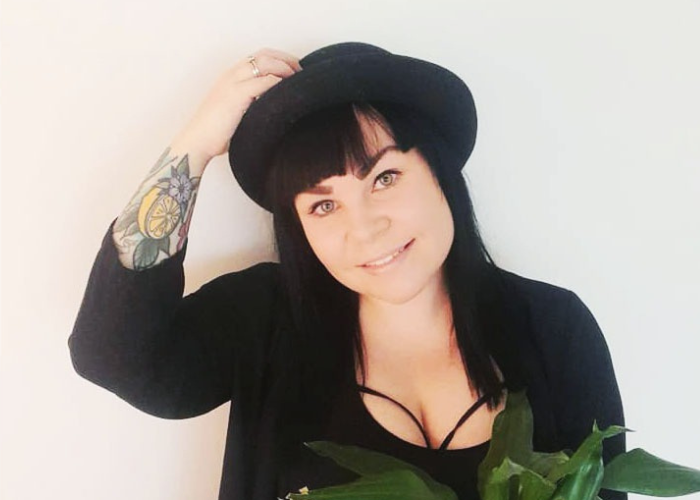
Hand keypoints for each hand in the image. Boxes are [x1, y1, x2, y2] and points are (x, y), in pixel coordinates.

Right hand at [172, 48, 300, 162]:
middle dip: (287, 60)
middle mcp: (231, 75)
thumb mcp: (236, 112)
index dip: (281, 58)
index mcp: (231, 76)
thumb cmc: (216, 133)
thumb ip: (251, 104)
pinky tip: (288, 91)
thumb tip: (273, 109)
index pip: (259, 56)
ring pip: (265, 63)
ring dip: (285, 69)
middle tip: (302, 73)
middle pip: (265, 54)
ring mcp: (232, 83)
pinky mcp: (236, 96)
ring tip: (297, 81)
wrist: (197, 142)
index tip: (296, 69)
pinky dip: (278, 83)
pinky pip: (263, 82)